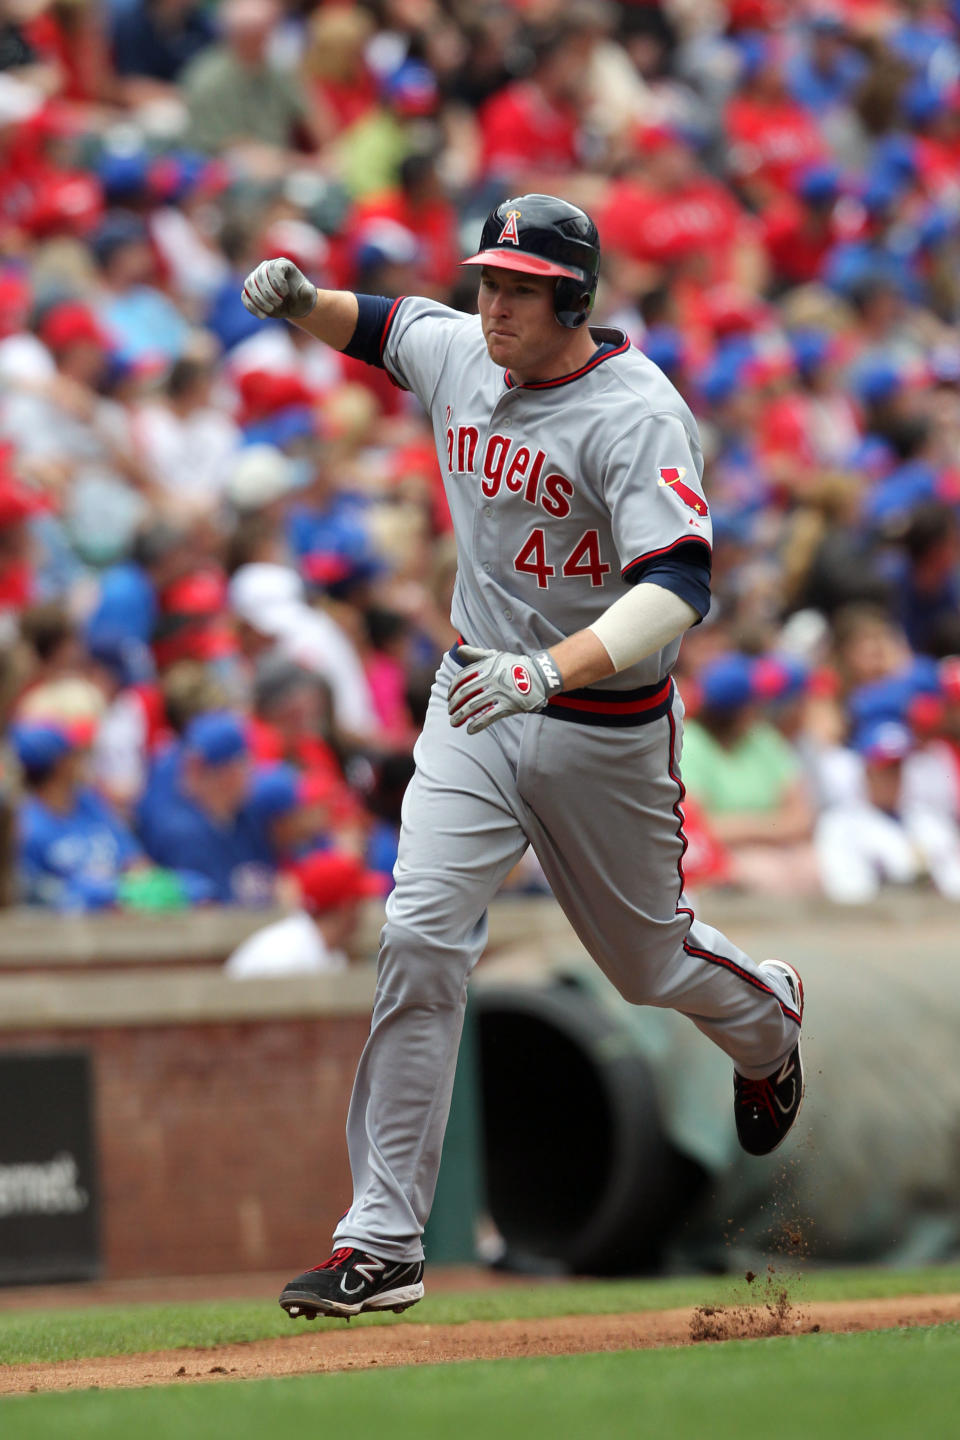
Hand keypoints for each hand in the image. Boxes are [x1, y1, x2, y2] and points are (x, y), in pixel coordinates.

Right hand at [241, 257, 317, 319]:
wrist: (294, 305)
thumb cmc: (303, 299)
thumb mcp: (309, 297)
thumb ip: (309, 293)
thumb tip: (305, 289)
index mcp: (282, 265)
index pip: (273, 267)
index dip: (277, 281)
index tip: (285, 293)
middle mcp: (267, 268)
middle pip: (259, 276)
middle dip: (268, 293)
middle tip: (278, 303)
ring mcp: (256, 278)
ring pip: (249, 285)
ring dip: (259, 300)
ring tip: (271, 310)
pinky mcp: (251, 291)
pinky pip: (244, 297)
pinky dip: (252, 307)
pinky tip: (263, 316)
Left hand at [447, 645, 562, 733]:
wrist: (540, 675)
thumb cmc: (515, 665)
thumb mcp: (495, 656)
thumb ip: (476, 654)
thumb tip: (459, 650)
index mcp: (486, 666)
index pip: (462, 677)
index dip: (452, 688)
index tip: (449, 696)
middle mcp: (491, 678)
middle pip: (465, 692)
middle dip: (454, 703)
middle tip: (450, 711)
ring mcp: (500, 692)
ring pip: (473, 706)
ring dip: (461, 716)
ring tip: (453, 722)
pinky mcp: (509, 705)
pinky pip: (489, 716)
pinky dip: (477, 724)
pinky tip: (469, 730)